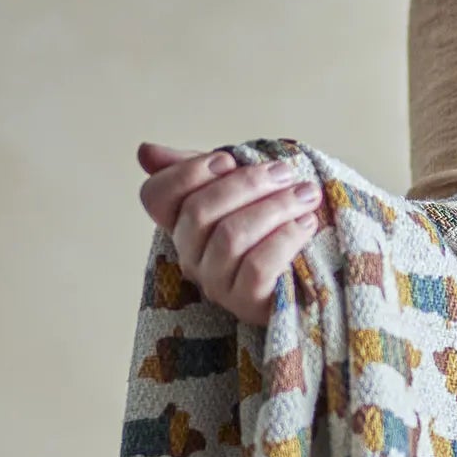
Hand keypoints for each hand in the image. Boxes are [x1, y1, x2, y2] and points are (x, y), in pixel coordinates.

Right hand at [136, 142, 323, 324]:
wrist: (311, 276)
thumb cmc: (269, 228)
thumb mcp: (235, 191)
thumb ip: (195, 169)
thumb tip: (146, 152)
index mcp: (182, 225)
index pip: (156, 196)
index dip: (188, 173)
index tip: (228, 160)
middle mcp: (191, 257)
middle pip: (200, 211)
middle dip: (247, 184)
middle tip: (285, 173)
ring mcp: (217, 284)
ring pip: (231, 236)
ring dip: (274, 208)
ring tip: (305, 196)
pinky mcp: (247, 304)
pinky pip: (257, 266)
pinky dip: (285, 239)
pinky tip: (306, 224)